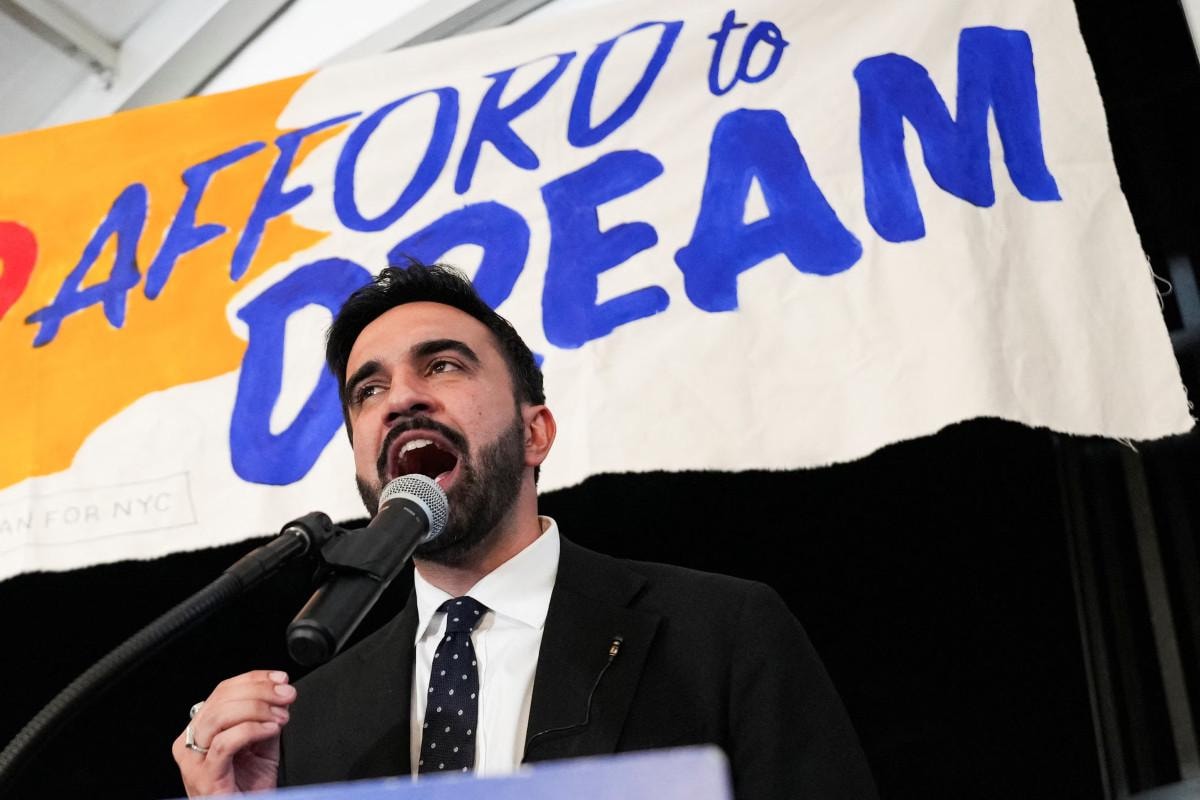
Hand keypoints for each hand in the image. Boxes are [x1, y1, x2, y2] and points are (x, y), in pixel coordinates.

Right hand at [172, 670, 296, 795]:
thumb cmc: (249, 789)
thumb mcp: (261, 746)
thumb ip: (265, 718)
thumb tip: (279, 692)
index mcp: (203, 730)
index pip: (223, 691)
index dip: (254, 679)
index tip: (280, 679)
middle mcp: (191, 742)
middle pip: (221, 699)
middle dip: (260, 691)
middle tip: (286, 695)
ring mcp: (193, 760)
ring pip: (220, 716)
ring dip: (257, 709)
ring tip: (281, 716)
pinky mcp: (203, 776)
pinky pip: (225, 743)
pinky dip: (251, 730)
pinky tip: (271, 729)